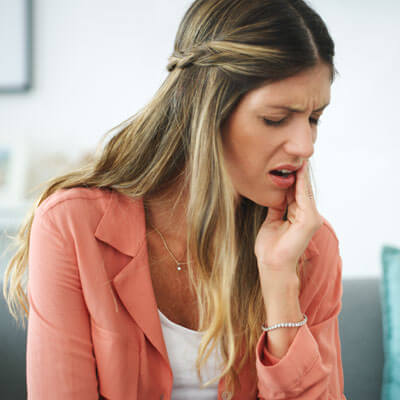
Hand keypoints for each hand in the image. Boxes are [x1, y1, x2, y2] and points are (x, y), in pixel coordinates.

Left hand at [254, 160, 322, 274]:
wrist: (272, 265)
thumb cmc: (270, 248)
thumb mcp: (272, 221)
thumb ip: (277, 207)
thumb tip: (276, 193)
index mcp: (299, 215)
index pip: (296, 192)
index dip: (293, 177)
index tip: (288, 162)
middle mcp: (308, 215)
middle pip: (302, 189)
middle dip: (298, 172)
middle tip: (295, 155)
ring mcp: (310, 218)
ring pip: (304, 190)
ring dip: (301, 174)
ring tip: (297, 158)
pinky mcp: (309, 220)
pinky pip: (304, 197)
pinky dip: (301, 184)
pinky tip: (298, 171)